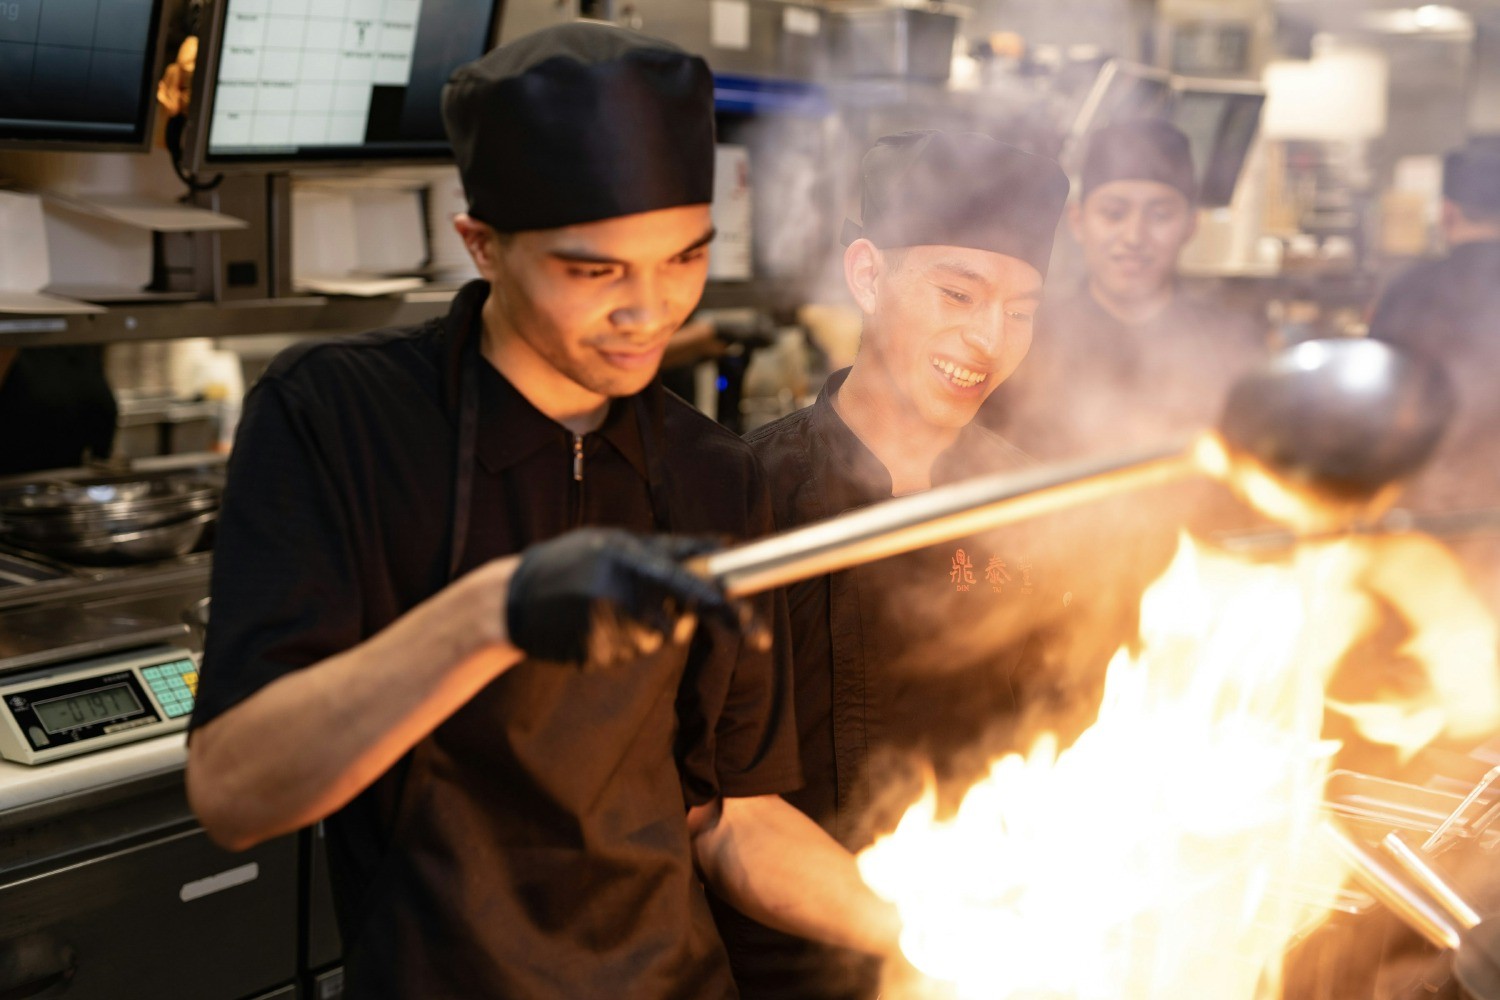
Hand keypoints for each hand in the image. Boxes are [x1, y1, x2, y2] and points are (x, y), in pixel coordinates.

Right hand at [505, 528, 761, 667]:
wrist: (512, 598)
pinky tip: (593, 626)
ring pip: (655, 641)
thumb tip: (725, 549)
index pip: (683, 583)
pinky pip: (629, 655)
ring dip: (646, 628)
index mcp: (627, 560)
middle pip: (677, 623)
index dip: (718, 602)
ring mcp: (605, 630)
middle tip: (747, 634)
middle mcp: (618, 595)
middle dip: (703, 621)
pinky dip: (621, 642)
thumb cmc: (574, 560)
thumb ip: (670, 549)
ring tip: (608, 607)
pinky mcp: (594, 656)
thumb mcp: (617, 543)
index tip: (749, 619)